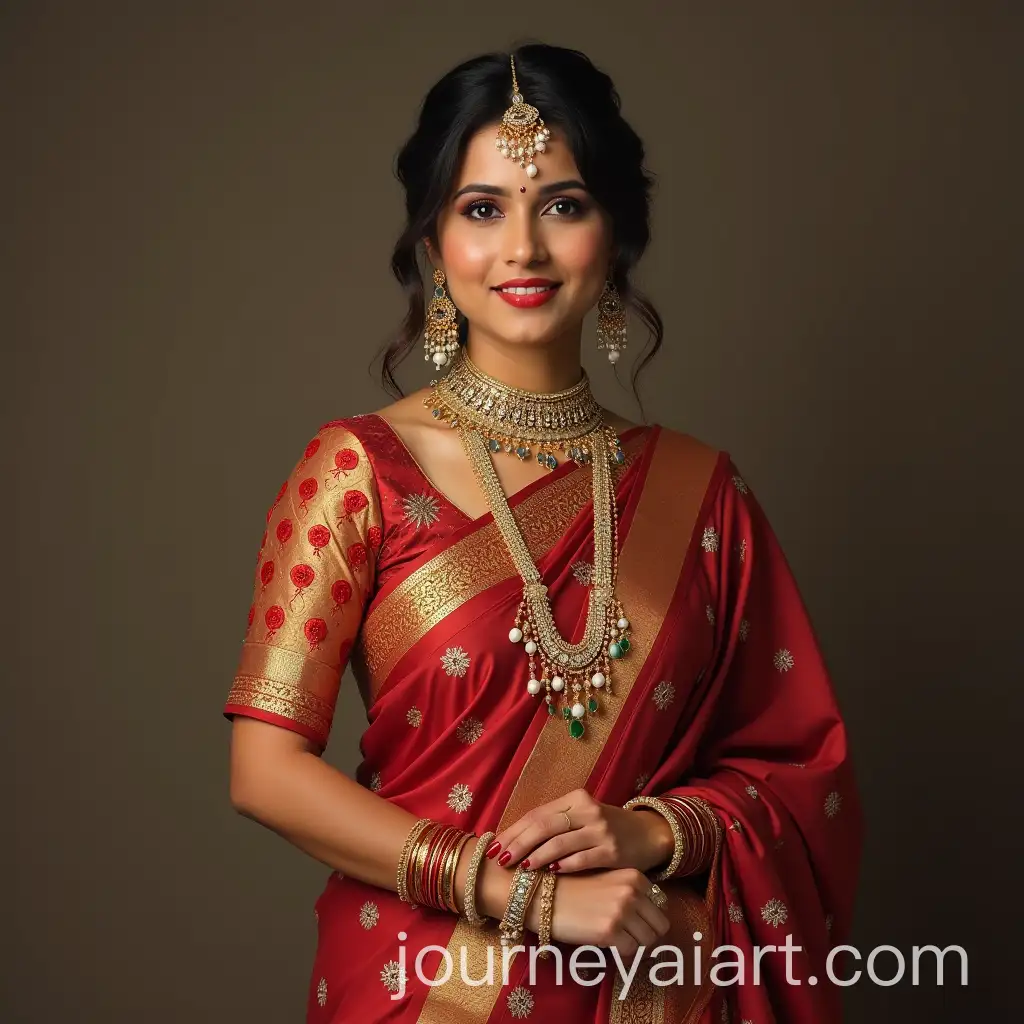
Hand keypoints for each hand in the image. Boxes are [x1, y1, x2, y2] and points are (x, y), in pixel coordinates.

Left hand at [491, 787, 673, 872]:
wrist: (648, 834)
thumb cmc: (606, 828)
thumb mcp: (582, 817)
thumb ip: (555, 824)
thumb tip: (513, 840)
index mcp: (575, 798)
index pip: (537, 814)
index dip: (513, 831)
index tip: (494, 847)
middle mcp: (587, 811)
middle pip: (544, 826)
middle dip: (518, 844)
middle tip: (500, 859)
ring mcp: (601, 831)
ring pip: (560, 843)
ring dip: (536, 856)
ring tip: (520, 868)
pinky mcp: (612, 852)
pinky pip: (582, 859)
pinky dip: (564, 866)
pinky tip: (551, 872)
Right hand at [526, 868, 670, 957]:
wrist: (542, 894)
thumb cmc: (572, 887)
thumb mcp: (606, 879)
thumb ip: (629, 891)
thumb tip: (651, 914)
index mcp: (634, 876)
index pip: (661, 905)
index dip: (648, 918)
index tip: (635, 923)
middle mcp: (632, 891)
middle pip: (660, 926)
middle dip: (646, 934)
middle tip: (628, 937)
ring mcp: (622, 911)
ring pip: (648, 942)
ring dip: (634, 944)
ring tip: (615, 940)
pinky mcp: (609, 931)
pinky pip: (630, 952)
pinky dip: (621, 953)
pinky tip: (606, 944)